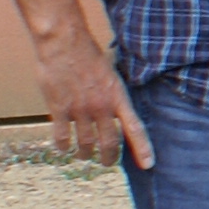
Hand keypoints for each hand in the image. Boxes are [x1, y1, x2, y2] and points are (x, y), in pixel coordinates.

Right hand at [39, 30, 153, 167]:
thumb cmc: (88, 54)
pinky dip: (63, 146)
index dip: (143, 149)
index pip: (135, 129)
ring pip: (85, 144)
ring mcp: (80, 109)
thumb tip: (117, 111)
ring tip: (84, 156)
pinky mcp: (59, 109)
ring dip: (85, 154)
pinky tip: (63, 148)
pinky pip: (62, 136)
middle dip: (109, 158)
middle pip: (110, 143)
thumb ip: (114, 95)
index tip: (148, 165)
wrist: (65, 43)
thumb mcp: (111, 74)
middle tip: (108, 163)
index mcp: (118, 97)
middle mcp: (102, 107)